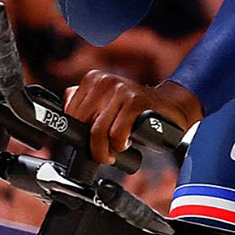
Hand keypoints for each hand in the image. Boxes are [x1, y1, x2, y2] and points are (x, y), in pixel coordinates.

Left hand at [63, 70, 200, 164]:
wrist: (170, 106)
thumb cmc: (136, 110)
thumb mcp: (107, 103)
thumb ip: (84, 103)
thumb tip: (63, 114)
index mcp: (92, 80)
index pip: (70, 114)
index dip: (76, 135)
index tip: (87, 145)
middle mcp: (104, 81)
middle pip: (82, 123)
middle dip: (91, 146)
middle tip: (102, 154)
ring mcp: (121, 89)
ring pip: (98, 131)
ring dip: (104, 150)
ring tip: (113, 153)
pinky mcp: (137, 101)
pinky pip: (117, 132)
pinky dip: (120, 144)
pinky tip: (127, 144)